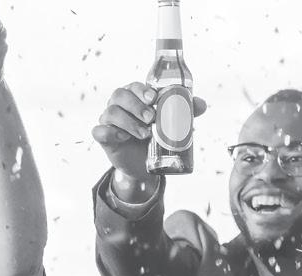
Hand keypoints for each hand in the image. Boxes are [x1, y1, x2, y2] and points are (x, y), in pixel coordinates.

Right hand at [90, 82, 206, 181]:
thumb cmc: (156, 137)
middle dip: (136, 106)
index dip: (141, 90)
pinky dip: (111, 132)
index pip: (133, 86)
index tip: (153, 98)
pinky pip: (100, 131)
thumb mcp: (172, 125)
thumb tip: (201, 104)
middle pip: (119, 95)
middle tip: (151, 118)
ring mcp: (109, 121)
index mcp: (134, 97)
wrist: (145, 164)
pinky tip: (123, 138)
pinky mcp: (104, 137)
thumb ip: (185, 112)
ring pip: (111, 112)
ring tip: (144, 133)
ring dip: (128, 122)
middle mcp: (119, 105)